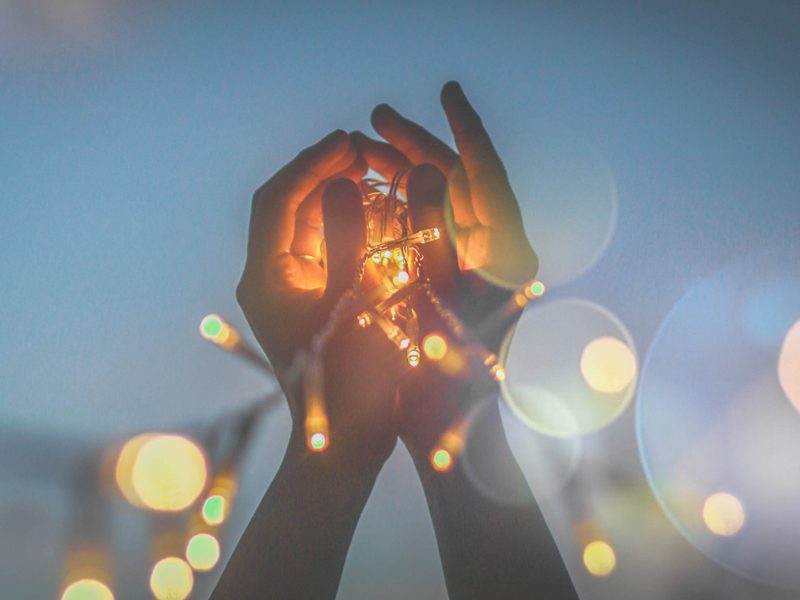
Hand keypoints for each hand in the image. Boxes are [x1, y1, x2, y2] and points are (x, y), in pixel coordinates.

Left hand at [236, 130, 399, 466]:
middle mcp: (269, 277)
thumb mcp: (352, 304)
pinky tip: (377, 211)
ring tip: (375, 172)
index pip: (277, 200)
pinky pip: (324, 248)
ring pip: (306, 224)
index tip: (349, 141)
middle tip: (366, 149)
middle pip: (287, 207)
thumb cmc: (350, 383)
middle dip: (324, 173)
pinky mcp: (311, 299)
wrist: (345, 442)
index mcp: (265, 277)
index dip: (311, 163)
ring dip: (337, 195)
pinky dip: (348, 225)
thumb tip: (339, 183)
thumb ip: (344, 240)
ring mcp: (289, 289)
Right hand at [355, 81, 538, 458]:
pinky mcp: (454, 284)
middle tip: (372, 124)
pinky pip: (428, 232)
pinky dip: (399, 210)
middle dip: (417, 151)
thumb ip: (430, 239)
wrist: (450, 441)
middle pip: (461, 186)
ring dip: (404, 178)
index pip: (489, 179)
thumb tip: (425, 174)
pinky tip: (369, 197)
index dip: (467, 132)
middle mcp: (497, 257)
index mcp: (507, 258)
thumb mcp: (431, 305)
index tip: (446, 93)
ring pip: (441, 207)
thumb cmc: (443, 384)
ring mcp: (476, 269)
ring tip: (362, 155)